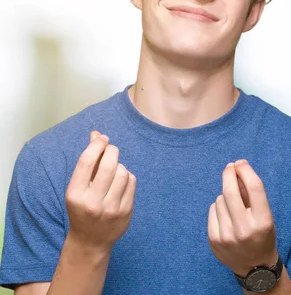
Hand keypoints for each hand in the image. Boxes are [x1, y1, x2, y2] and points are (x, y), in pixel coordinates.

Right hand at [65, 131, 136, 252]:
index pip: (86, 162)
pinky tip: (120, 181)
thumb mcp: (78, 187)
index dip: (96, 145)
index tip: (102, 138)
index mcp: (75, 195)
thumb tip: (96, 134)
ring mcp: (111, 208)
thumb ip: (88, 161)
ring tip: (113, 170)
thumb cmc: (82, 208)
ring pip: (122, 172)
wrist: (90, 241)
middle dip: (111, 151)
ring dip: (119, 165)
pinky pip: (131, 182)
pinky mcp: (126, 211)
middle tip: (110, 149)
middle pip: (108, 165)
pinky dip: (127, 176)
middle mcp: (92, 202)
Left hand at [208, 159, 277, 275]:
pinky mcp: (214, 240)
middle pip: (231, 191)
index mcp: (263, 221)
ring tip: (234, 208)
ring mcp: (227, 236)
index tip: (240, 163)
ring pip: (220, 199)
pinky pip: (212, 210)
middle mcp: (244, 229)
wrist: (254, 268)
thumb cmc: (262, 235)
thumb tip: (238, 168)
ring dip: (226, 197)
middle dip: (229, 175)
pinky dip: (218, 208)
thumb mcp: (266, 215)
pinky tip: (226, 216)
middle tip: (230, 167)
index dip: (246, 171)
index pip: (254, 188)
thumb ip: (252, 194)